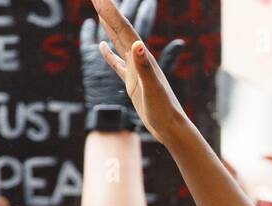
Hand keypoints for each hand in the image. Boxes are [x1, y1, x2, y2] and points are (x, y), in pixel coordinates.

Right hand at [91, 0, 188, 143]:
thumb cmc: (164, 110)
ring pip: (119, 42)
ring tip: (100, 11)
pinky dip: (109, 53)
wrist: (170, 128)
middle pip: (121, 31)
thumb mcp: (152, 88)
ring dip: (110, 26)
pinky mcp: (133, 82)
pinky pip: (117, 63)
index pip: (124, 30)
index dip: (111, 12)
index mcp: (143, 58)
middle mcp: (140, 60)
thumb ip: (144, 67)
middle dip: (108, 13)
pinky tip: (102, 46)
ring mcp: (136, 71)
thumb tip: (137, 44)